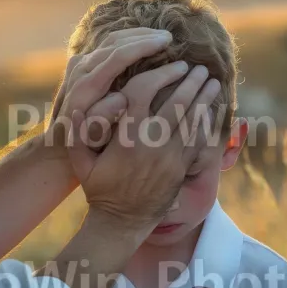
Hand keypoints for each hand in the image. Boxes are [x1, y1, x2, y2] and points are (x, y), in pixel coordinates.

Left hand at [46, 28, 173, 147]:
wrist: (57, 141)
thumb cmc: (81, 145)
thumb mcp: (93, 137)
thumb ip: (105, 117)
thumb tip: (122, 98)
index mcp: (86, 87)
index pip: (117, 57)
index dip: (143, 47)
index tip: (166, 43)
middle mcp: (80, 71)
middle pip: (115, 43)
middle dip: (144, 36)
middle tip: (169, 37)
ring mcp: (78, 65)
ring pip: (110, 40)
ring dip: (137, 35)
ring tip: (160, 36)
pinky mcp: (80, 63)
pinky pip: (106, 44)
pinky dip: (127, 39)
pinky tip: (143, 40)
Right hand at [68, 64, 220, 231]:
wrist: (122, 222)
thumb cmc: (99, 188)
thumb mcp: (80, 162)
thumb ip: (78, 134)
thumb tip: (74, 108)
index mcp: (127, 136)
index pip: (143, 91)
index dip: (159, 74)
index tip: (171, 65)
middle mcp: (152, 143)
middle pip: (176, 102)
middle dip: (190, 82)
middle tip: (198, 68)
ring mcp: (170, 157)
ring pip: (192, 120)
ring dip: (203, 99)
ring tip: (211, 82)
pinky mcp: (181, 169)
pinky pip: (199, 141)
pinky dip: (206, 124)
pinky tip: (211, 111)